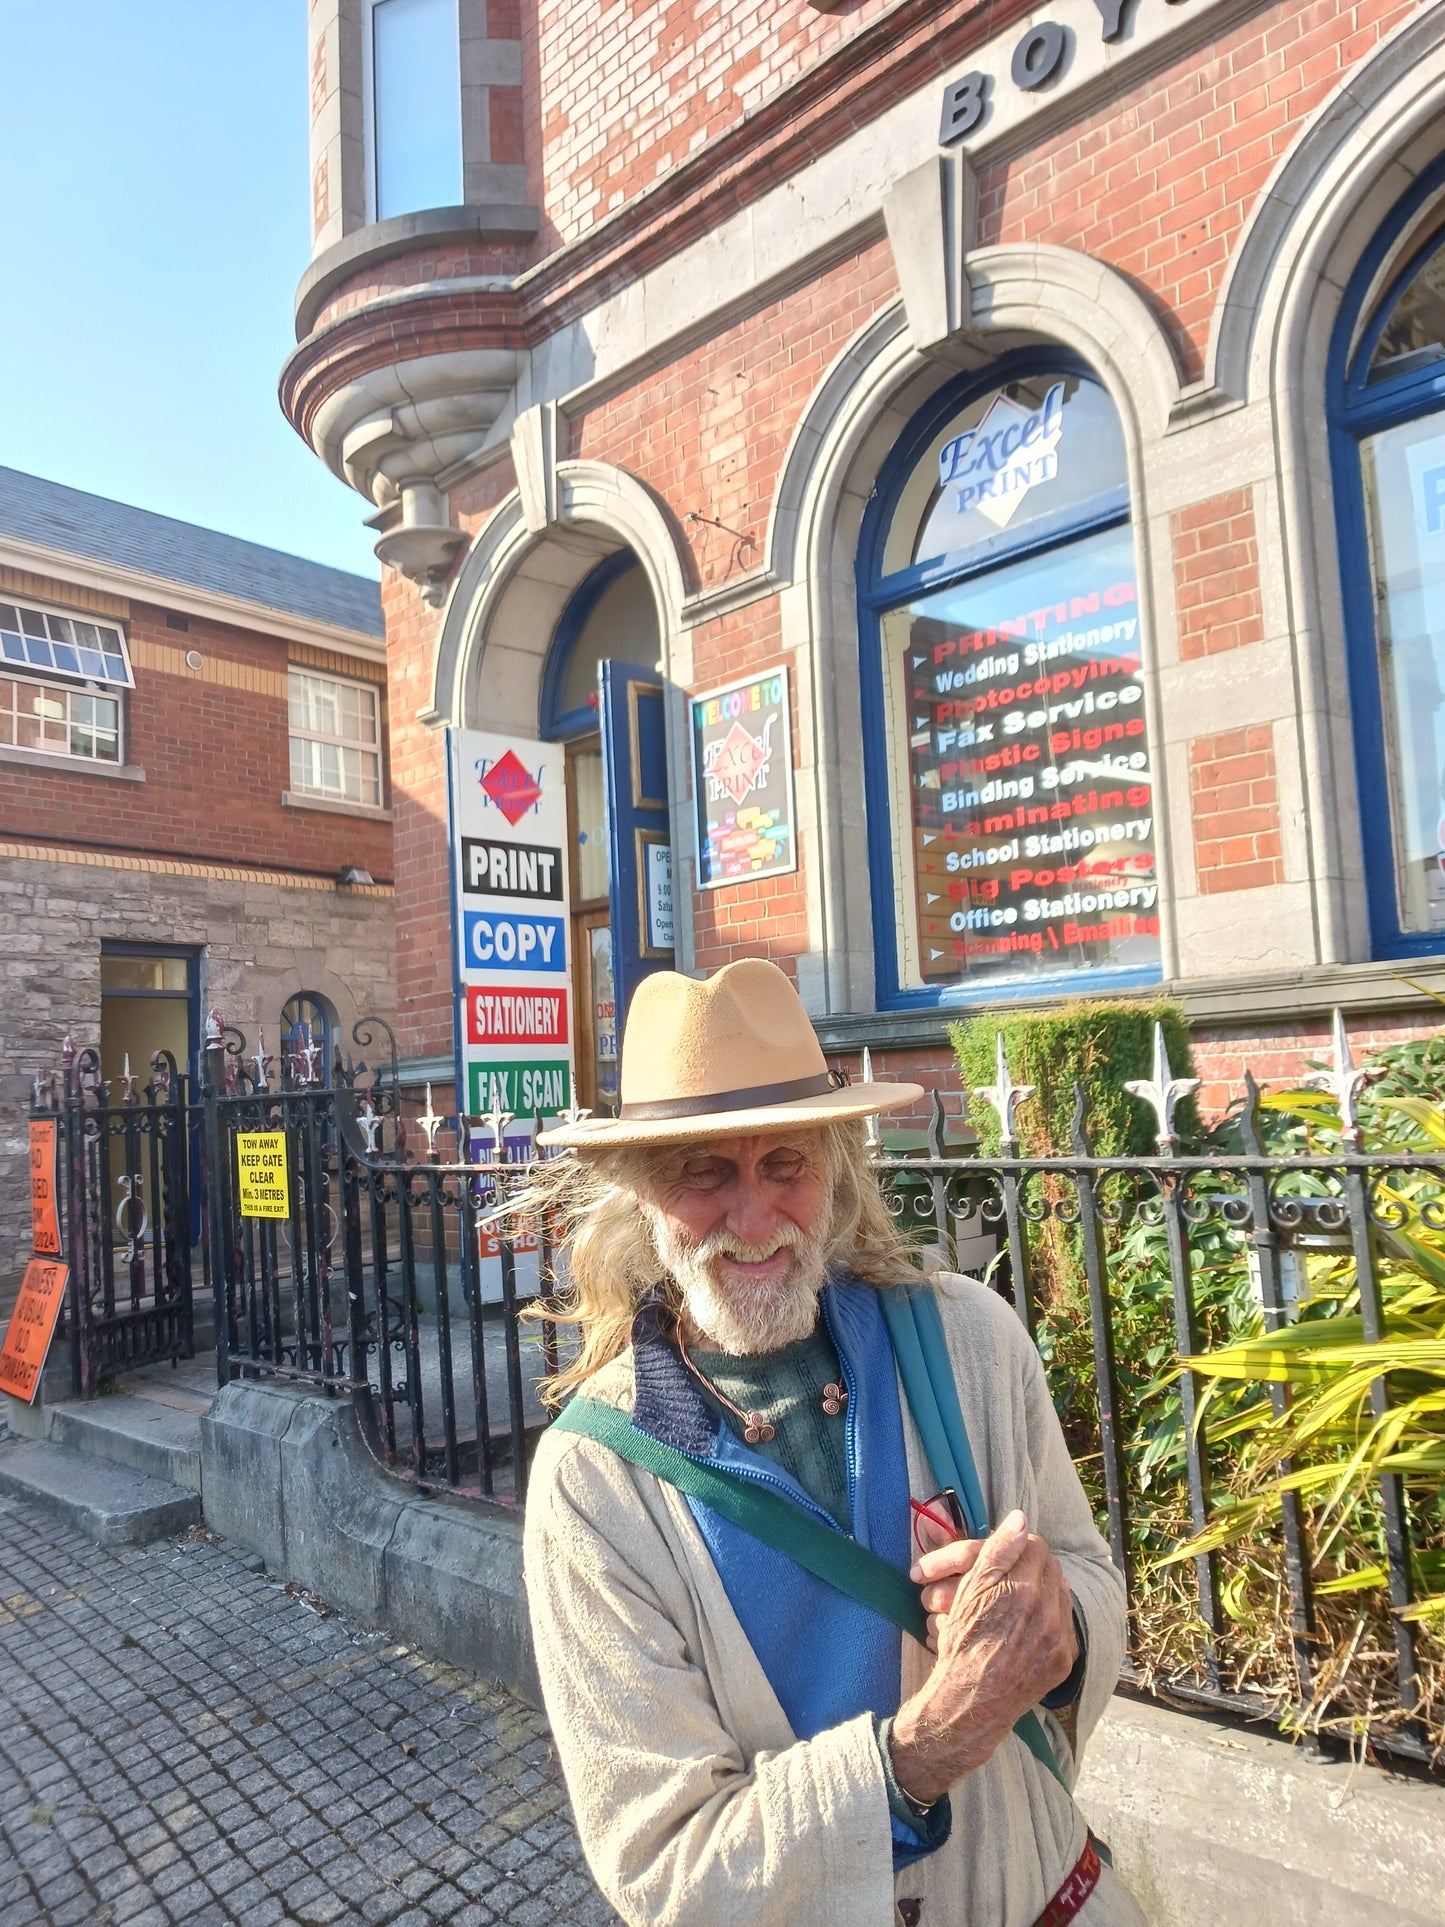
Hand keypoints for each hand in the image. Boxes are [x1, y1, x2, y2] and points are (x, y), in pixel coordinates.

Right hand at [889, 1509, 1076, 1805]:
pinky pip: (1064, 1624)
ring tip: (1020, 1595)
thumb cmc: (962, 1644)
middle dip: (1031, 1564)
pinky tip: (1030, 1622)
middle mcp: (1048, 1612)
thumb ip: (998, 1552)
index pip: (1035, 1546)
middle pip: (1051, 1567)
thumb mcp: (970, 1592)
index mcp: (1022, 1590)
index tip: (1005, 1553)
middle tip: (1011, 1572)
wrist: (971, 1701)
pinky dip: (1050, 1617)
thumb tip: (1020, 1518)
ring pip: (1060, 1593)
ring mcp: (1060, 1638)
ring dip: (1042, 1588)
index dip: (1017, 1545)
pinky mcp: (1065, 1660)